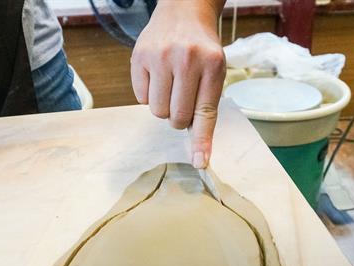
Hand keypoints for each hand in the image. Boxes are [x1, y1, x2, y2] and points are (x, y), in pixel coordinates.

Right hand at [130, 0, 225, 167]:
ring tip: (171, 88)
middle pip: (177, 116)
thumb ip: (206, 108)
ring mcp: (160, 56)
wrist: (183, 12)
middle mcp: (186, 59)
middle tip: (183, 100)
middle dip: (179, 117)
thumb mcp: (214, 72)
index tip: (200, 162)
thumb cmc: (202, 50)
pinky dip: (148, 95)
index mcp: (212, 64)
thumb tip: (199, 153)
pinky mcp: (139, 56)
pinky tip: (157, 77)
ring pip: (157, 111)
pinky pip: (140, 98)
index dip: (201, 141)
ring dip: (164, 108)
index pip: (205, 113)